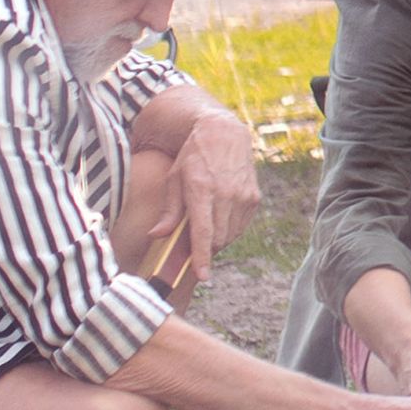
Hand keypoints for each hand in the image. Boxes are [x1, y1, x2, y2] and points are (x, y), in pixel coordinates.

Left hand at [148, 111, 259, 284]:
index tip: (203, 276)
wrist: (224, 133)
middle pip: (217, 239)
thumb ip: (168, 211)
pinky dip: (229, 230)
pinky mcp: (254, 197)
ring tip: (206, 229)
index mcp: (202, 190)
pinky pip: (241, 226)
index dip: (202, 257)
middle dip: (205, 249)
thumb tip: (156, 236)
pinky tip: (219, 219)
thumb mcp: (174, 179)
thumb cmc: (193, 156)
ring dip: (217, 240)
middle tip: (193, 247)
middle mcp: (226, 194)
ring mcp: (243, 196)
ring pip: (230, 235)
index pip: (203, 232)